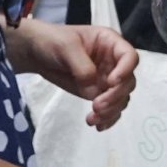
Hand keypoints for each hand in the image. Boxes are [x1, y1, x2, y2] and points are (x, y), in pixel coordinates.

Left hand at [7, 21, 138, 128]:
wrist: (37, 53)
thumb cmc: (53, 40)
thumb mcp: (66, 46)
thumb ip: (82, 66)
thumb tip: (93, 89)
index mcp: (110, 43)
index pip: (129, 56)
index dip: (125, 70)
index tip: (111, 82)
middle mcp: (113, 62)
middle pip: (128, 82)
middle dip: (115, 96)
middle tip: (96, 106)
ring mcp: (106, 79)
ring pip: (121, 98)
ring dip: (111, 111)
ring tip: (92, 118)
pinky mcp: (96, 93)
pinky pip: (110, 108)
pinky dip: (107, 118)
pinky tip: (97, 125)